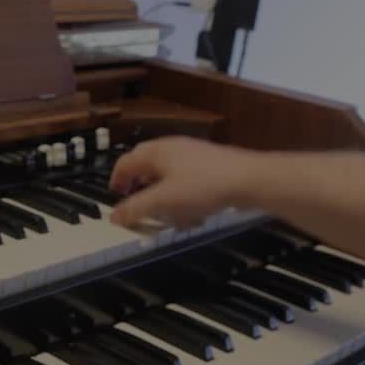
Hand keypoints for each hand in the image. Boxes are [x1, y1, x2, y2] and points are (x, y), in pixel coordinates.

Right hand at [108, 136, 263, 228]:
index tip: (114, 196)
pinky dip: (179, 195)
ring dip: (160, 192)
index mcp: (156, 152)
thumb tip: (114, 216)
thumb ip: (136, 208)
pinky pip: (185, 179)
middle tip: (133, 200)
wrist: (249, 179)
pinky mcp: (209, 165)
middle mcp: (172, 148)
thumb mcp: (164, 201)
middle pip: (146, 164)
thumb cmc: (204, 185)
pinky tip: (188, 213)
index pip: (125, 162)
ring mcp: (192, 154)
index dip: (116, 180)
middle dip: (137, 184)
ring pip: (166, 173)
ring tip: (162, 211)